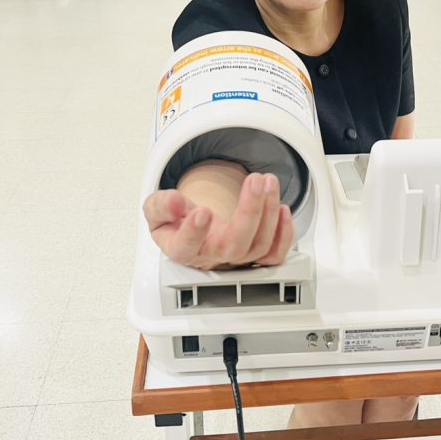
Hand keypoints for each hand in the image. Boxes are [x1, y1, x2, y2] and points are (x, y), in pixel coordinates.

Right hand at [143, 172, 293, 270]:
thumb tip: (173, 202)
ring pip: (258, 246)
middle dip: (249, 211)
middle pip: (234, 245)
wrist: (192, 228)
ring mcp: (236, 258)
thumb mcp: (156, 209)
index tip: (202, 211)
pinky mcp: (255, 256)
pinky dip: (284, 235)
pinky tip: (282, 208)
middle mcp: (212, 256)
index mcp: (183, 248)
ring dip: (268, 210)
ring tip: (267, 181)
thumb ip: (160, 205)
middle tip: (255, 181)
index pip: (186, 247)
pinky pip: (274, 255)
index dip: (195, 232)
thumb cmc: (175, 222)